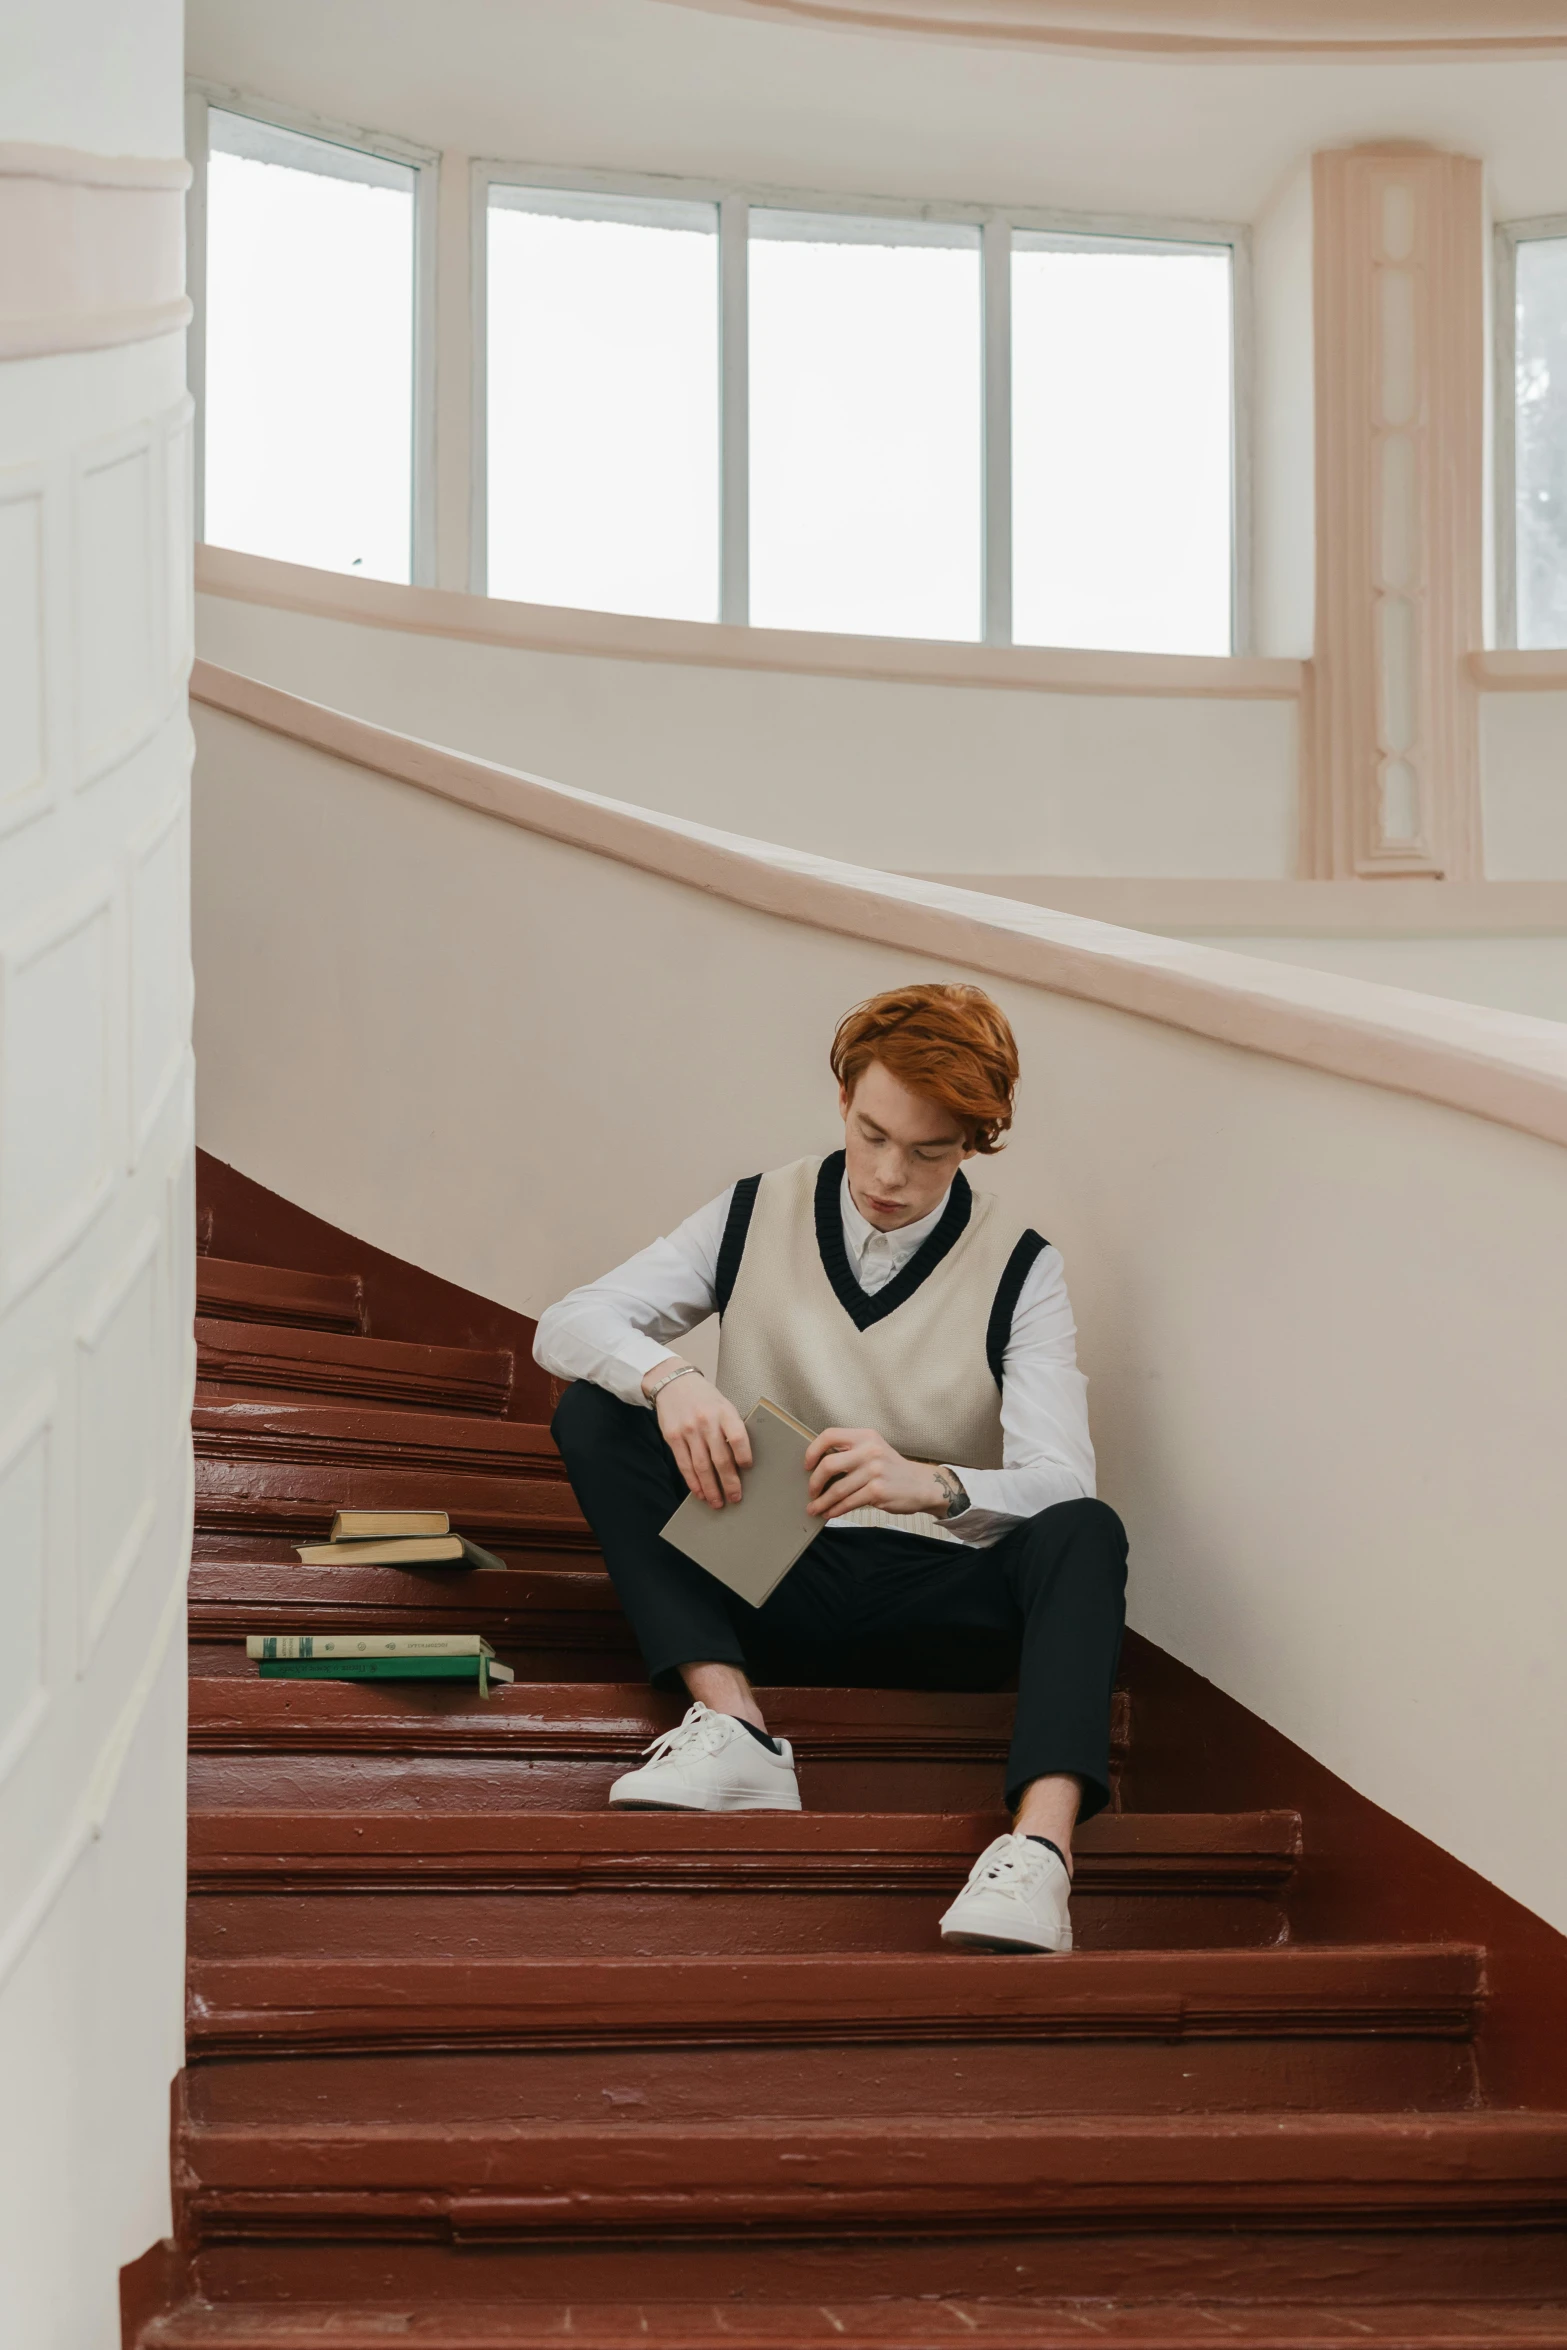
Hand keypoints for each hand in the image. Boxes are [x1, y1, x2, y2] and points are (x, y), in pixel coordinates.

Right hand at [644, 1362, 752, 1507]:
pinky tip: (700, 1492)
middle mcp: (707, 1421)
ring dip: (711, 1488)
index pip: (738, 1437)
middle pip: (720, 1458)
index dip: (744, 1456)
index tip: (748, 1469)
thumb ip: (731, 1428)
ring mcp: (688, 1430)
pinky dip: (693, 1482)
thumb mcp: (723, 1405)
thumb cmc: (704, 1398)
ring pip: (702, 1466)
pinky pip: (684, 1465)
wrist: (674, 1382)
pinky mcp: (673, 1437)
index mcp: (725, 1412)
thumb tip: (741, 1461)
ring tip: (718, 1502)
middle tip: (735, 1498)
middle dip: (729, 1482)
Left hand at [804, 1426, 946, 1519]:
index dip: (813, 1450)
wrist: (920, 1484)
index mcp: (865, 1436)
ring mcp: (874, 1471)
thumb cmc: (891, 1469)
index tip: (807, 1465)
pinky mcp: (877, 1491)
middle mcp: (869, 1450)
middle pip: (828, 1465)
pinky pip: (848, 1502)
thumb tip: (817, 1468)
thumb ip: (850, 1452)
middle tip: (811, 1491)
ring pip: (837, 1489)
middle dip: (814, 1482)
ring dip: (822, 1502)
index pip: (829, 1435)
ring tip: (814, 1508)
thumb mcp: (874, 1449)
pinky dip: (835, 1510)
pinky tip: (829, 1512)